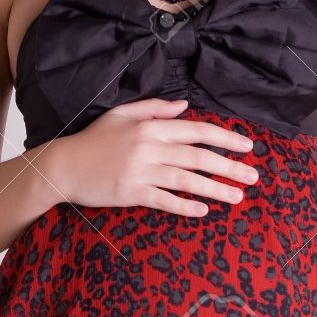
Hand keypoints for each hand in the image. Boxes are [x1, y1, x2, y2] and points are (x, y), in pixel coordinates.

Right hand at [43, 96, 259, 215]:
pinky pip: (164, 200)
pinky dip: (185, 205)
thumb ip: (154, 108)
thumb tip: (185, 106)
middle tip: (253, 177)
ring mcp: (140, 171)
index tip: (247, 146)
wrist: (63, 166)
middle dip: (229, 167)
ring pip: (186, 179)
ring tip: (236, 196)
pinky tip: (203, 210)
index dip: (225, 138)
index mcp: (150, 126)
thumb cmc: (93, 140)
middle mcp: (148, 147)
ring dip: (215, 188)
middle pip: (198, 157)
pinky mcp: (131, 193)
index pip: (197, 131)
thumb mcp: (121, 115)